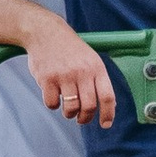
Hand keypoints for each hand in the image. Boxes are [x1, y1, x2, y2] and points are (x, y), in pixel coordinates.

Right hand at [24, 13, 120, 129]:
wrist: (46, 32)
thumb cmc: (70, 49)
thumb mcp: (90, 59)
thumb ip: (98, 80)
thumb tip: (110, 106)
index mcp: (96, 67)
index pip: (107, 96)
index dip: (108, 114)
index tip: (106, 124)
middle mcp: (82, 71)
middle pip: (89, 106)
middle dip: (85, 118)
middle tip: (81, 119)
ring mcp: (64, 75)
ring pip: (71, 108)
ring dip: (69, 114)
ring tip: (68, 110)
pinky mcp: (47, 78)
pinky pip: (52, 103)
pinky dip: (53, 105)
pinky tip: (53, 96)